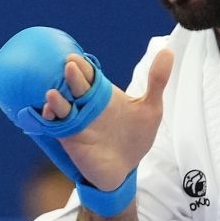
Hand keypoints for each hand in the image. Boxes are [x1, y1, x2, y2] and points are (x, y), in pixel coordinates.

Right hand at [39, 49, 173, 191]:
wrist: (126, 169)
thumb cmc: (136, 137)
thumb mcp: (150, 109)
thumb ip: (157, 81)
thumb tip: (168, 51)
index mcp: (102, 93)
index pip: (89, 73)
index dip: (83, 66)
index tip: (78, 58)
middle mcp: (86, 103)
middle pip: (74, 85)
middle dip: (71, 76)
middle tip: (70, 66)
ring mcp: (76, 119)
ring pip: (61, 104)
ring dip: (57, 97)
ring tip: (54, 92)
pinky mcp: (70, 136)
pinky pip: (56, 124)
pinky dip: (51, 117)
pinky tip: (51, 111)